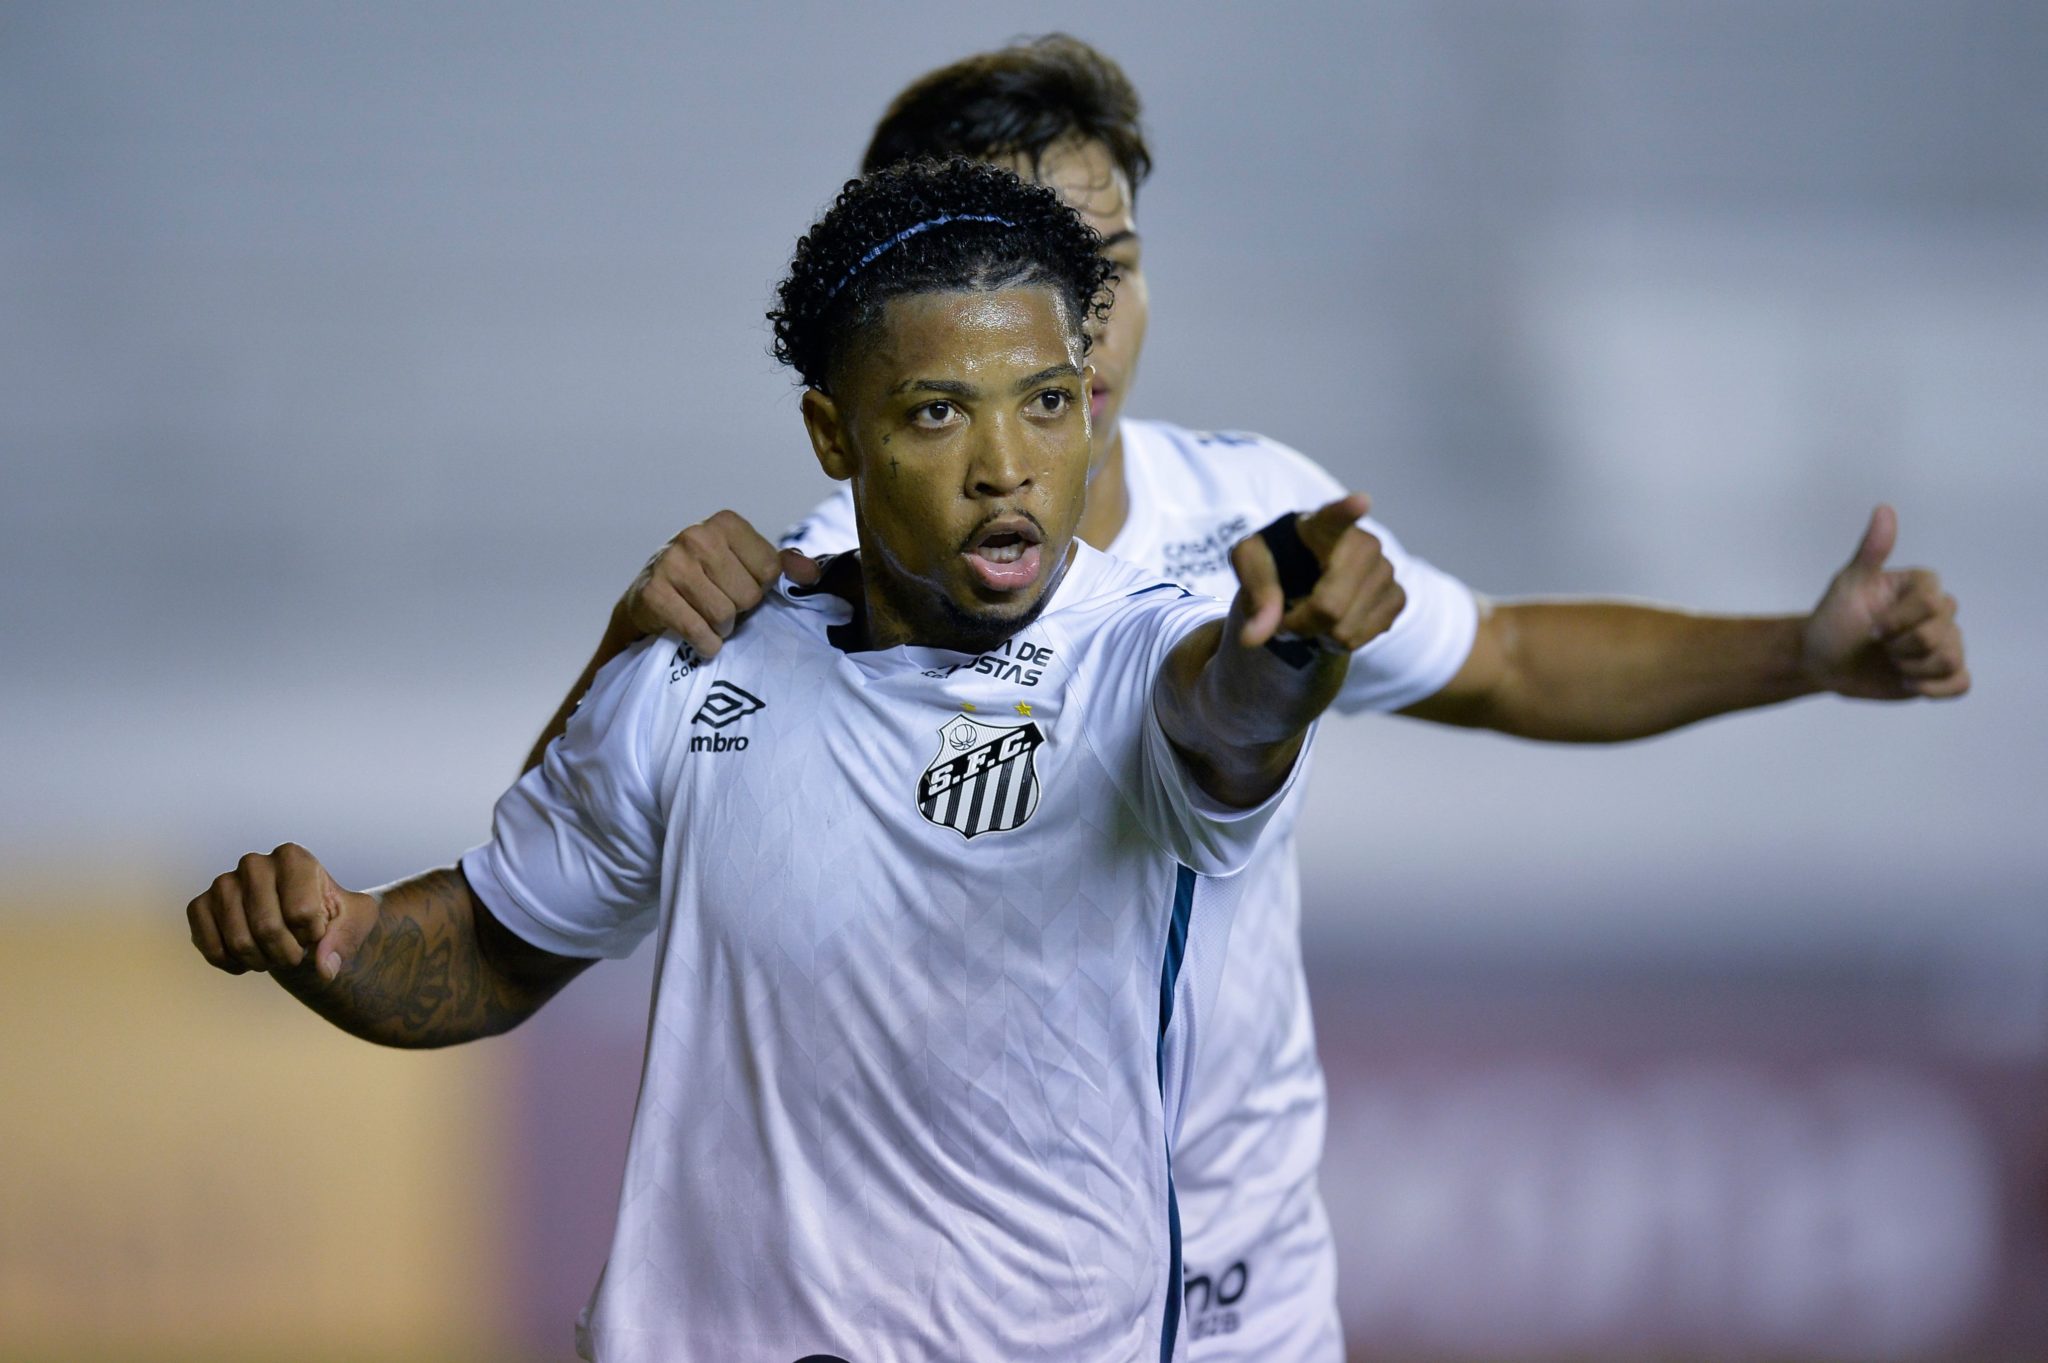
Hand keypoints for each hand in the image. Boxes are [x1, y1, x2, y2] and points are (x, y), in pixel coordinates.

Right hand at [187, 843, 378, 981]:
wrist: (298, 924)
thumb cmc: (330, 917)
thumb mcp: (355, 921)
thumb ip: (347, 938)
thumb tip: (324, 965)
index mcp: (293, 857)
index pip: (302, 911)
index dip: (314, 935)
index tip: (317, 931)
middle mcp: (254, 862)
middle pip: (268, 928)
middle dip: (287, 955)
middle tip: (295, 953)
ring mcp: (223, 883)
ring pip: (240, 942)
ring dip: (262, 961)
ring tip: (273, 953)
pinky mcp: (199, 906)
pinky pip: (211, 949)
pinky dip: (234, 965)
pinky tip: (248, 958)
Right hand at [618, 511, 821, 658]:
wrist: (650, 594)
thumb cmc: (706, 578)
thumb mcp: (745, 563)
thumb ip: (781, 564)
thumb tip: (811, 574)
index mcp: (726, 523)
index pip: (771, 570)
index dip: (761, 588)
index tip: (740, 585)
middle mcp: (697, 536)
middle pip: (749, 595)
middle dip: (740, 610)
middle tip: (722, 604)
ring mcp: (671, 562)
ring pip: (724, 615)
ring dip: (722, 629)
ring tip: (709, 618)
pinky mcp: (653, 593)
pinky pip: (698, 631)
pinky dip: (705, 644)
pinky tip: (700, 637)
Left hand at [1229, 493, 1404, 651]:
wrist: (1306, 571)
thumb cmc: (1278, 560)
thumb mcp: (1252, 566)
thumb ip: (1254, 594)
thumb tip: (1254, 636)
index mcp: (1323, 525)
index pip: (1336, 516)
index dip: (1348, 511)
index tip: (1360, 501)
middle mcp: (1364, 543)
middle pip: (1330, 606)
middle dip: (1302, 624)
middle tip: (1288, 616)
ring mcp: (1386, 569)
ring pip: (1346, 629)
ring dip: (1320, 634)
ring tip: (1311, 614)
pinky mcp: (1398, 596)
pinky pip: (1364, 637)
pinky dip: (1341, 641)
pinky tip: (1334, 622)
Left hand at [1801, 505, 1968, 699]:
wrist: (1821, 661)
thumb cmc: (1833, 619)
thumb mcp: (1847, 585)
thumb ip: (1871, 551)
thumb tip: (1884, 508)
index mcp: (1922, 587)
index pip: (1931, 603)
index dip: (1898, 621)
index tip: (1870, 627)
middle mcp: (1940, 612)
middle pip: (1939, 634)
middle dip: (1899, 647)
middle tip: (1878, 646)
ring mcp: (1945, 642)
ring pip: (1949, 660)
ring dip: (1910, 669)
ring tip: (1890, 662)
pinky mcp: (1943, 673)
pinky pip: (1961, 684)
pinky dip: (1934, 689)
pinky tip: (1908, 683)